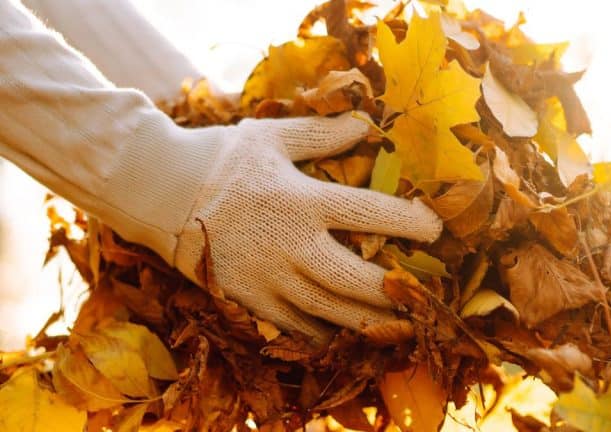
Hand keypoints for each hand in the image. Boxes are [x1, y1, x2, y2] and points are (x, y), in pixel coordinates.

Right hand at [173, 112, 441, 340]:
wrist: (159, 193)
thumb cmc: (221, 159)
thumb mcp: (272, 136)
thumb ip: (322, 133)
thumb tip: (366, 126)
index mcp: (300, 200)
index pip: (368, 214)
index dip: (409, 223)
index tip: (435, 229)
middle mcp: (289, 244)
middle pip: (355, 278)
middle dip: (394, 289)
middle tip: (421, 295)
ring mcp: (268, 277)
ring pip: (329, 310)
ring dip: (367, 319)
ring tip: (397, 324)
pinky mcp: (248, 298)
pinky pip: (294, 325)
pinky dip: (323, 332)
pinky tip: (344, 333)